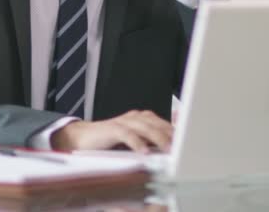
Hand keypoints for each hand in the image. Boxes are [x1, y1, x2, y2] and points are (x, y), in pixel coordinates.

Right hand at [51, 110, 172, 152]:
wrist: (81, 137)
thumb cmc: (108, 141)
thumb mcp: (133, 141)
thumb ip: (149, 140)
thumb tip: (169, 145)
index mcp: (140, 118)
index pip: (162, 122)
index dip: (174, 130)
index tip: (187, 140)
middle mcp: (133, 117)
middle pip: (156, 123)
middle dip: (170, 134)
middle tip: (181, 145)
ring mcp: (122, 121)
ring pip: (144, 127)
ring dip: (157, 138)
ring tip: (167, 148)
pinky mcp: (111, 129)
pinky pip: (126, 134)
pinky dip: (136, 142)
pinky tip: (144, 151)